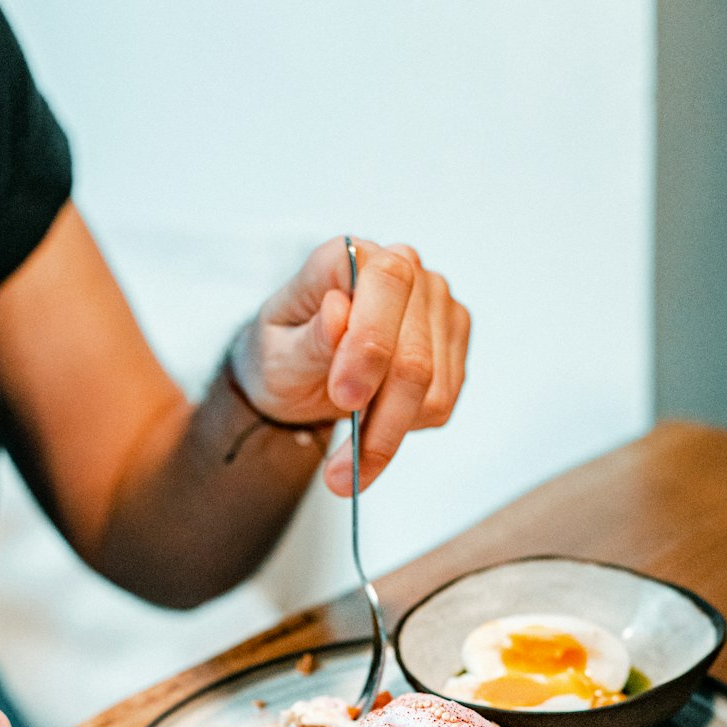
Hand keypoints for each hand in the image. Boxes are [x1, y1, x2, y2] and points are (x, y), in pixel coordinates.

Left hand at [234, 237, 470, 494]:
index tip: (344, 397)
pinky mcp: (451, 346)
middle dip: (379, 421)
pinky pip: (443, 404)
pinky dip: (406, 431)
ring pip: (432, 391)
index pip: (386, 282)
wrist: (297, 376)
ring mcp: (436, 308)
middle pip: (413, 356)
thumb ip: (308, 339)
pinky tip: (374, 426)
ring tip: (348, 464)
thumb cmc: (282, 354)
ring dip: (388, 440)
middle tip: (342, 469)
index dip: (370, 344)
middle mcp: (405, 271)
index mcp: (352, 256)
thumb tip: (339, 313)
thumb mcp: (275, 353)